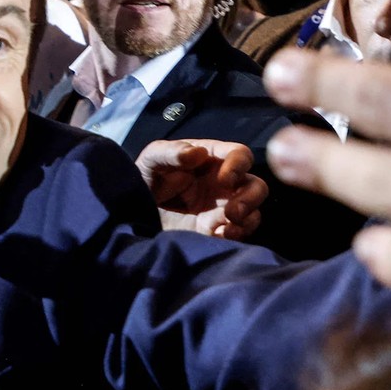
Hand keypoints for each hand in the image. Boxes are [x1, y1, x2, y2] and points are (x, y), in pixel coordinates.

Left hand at [135, 139, 265, 240]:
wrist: (134, 211)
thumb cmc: (147, 177)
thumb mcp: (152, 159)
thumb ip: (171, 152)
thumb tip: (196, 153)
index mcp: (212, 159)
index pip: (240, 155)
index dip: (239, 165)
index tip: (225, 179)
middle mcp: (224, 184)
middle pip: (256, 186)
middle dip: (250, 198)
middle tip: (232, 211)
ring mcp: (223, 208)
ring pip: (253, 212)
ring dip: (247, 219)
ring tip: (228, 227)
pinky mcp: (217, 230)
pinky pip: (239, 233)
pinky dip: (236, 235)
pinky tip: (219, 237)